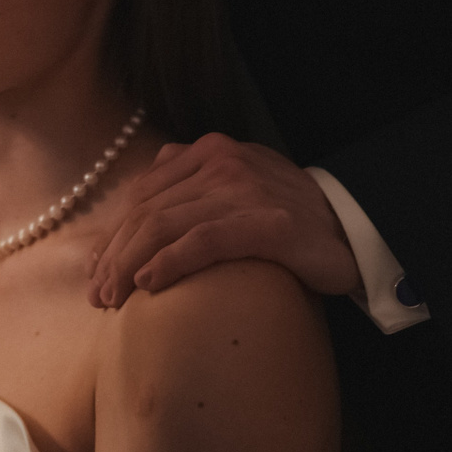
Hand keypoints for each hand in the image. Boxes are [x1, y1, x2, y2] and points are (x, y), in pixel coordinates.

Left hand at [87, 132, 359, 308]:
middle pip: (147, 210)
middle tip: (98, 297)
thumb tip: (132, 230)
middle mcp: (221, 160)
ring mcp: (244, 188)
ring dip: (129, 265)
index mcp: (209, 152)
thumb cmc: (287, 220)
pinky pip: (203, 241)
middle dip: (113, 255)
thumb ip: (191, 196)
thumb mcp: (234, 194)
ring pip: (165, 224)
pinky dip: (168, 263)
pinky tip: (148, 284)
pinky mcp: (266, 222)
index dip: (112, 234)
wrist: (355, 228)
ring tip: (114, 299)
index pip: (143, 193)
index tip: (95, 272)